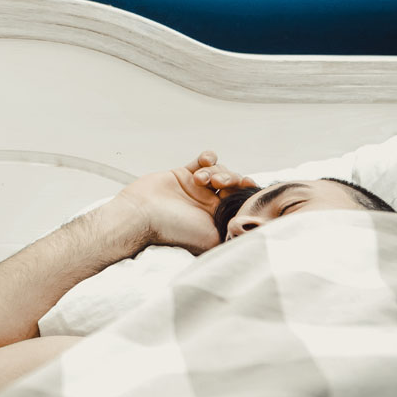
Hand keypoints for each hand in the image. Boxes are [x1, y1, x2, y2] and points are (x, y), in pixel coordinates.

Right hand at [115, 150, 256, 253]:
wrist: (142, 215)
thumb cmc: (173, 230)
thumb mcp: (212, 239)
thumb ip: (232, 233)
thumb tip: (253, 229)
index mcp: (216, 219)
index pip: (239, 202)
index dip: (246, 192)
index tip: (248, 186)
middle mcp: (207, 204)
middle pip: (232, 184)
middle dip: (230, 180)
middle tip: (220, 185)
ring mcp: (195, 188)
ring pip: (218, 170)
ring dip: (215, 170)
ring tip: (202, 179)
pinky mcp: (182, 174)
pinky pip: (202, 161)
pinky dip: (207, 158)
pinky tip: (204, 162)